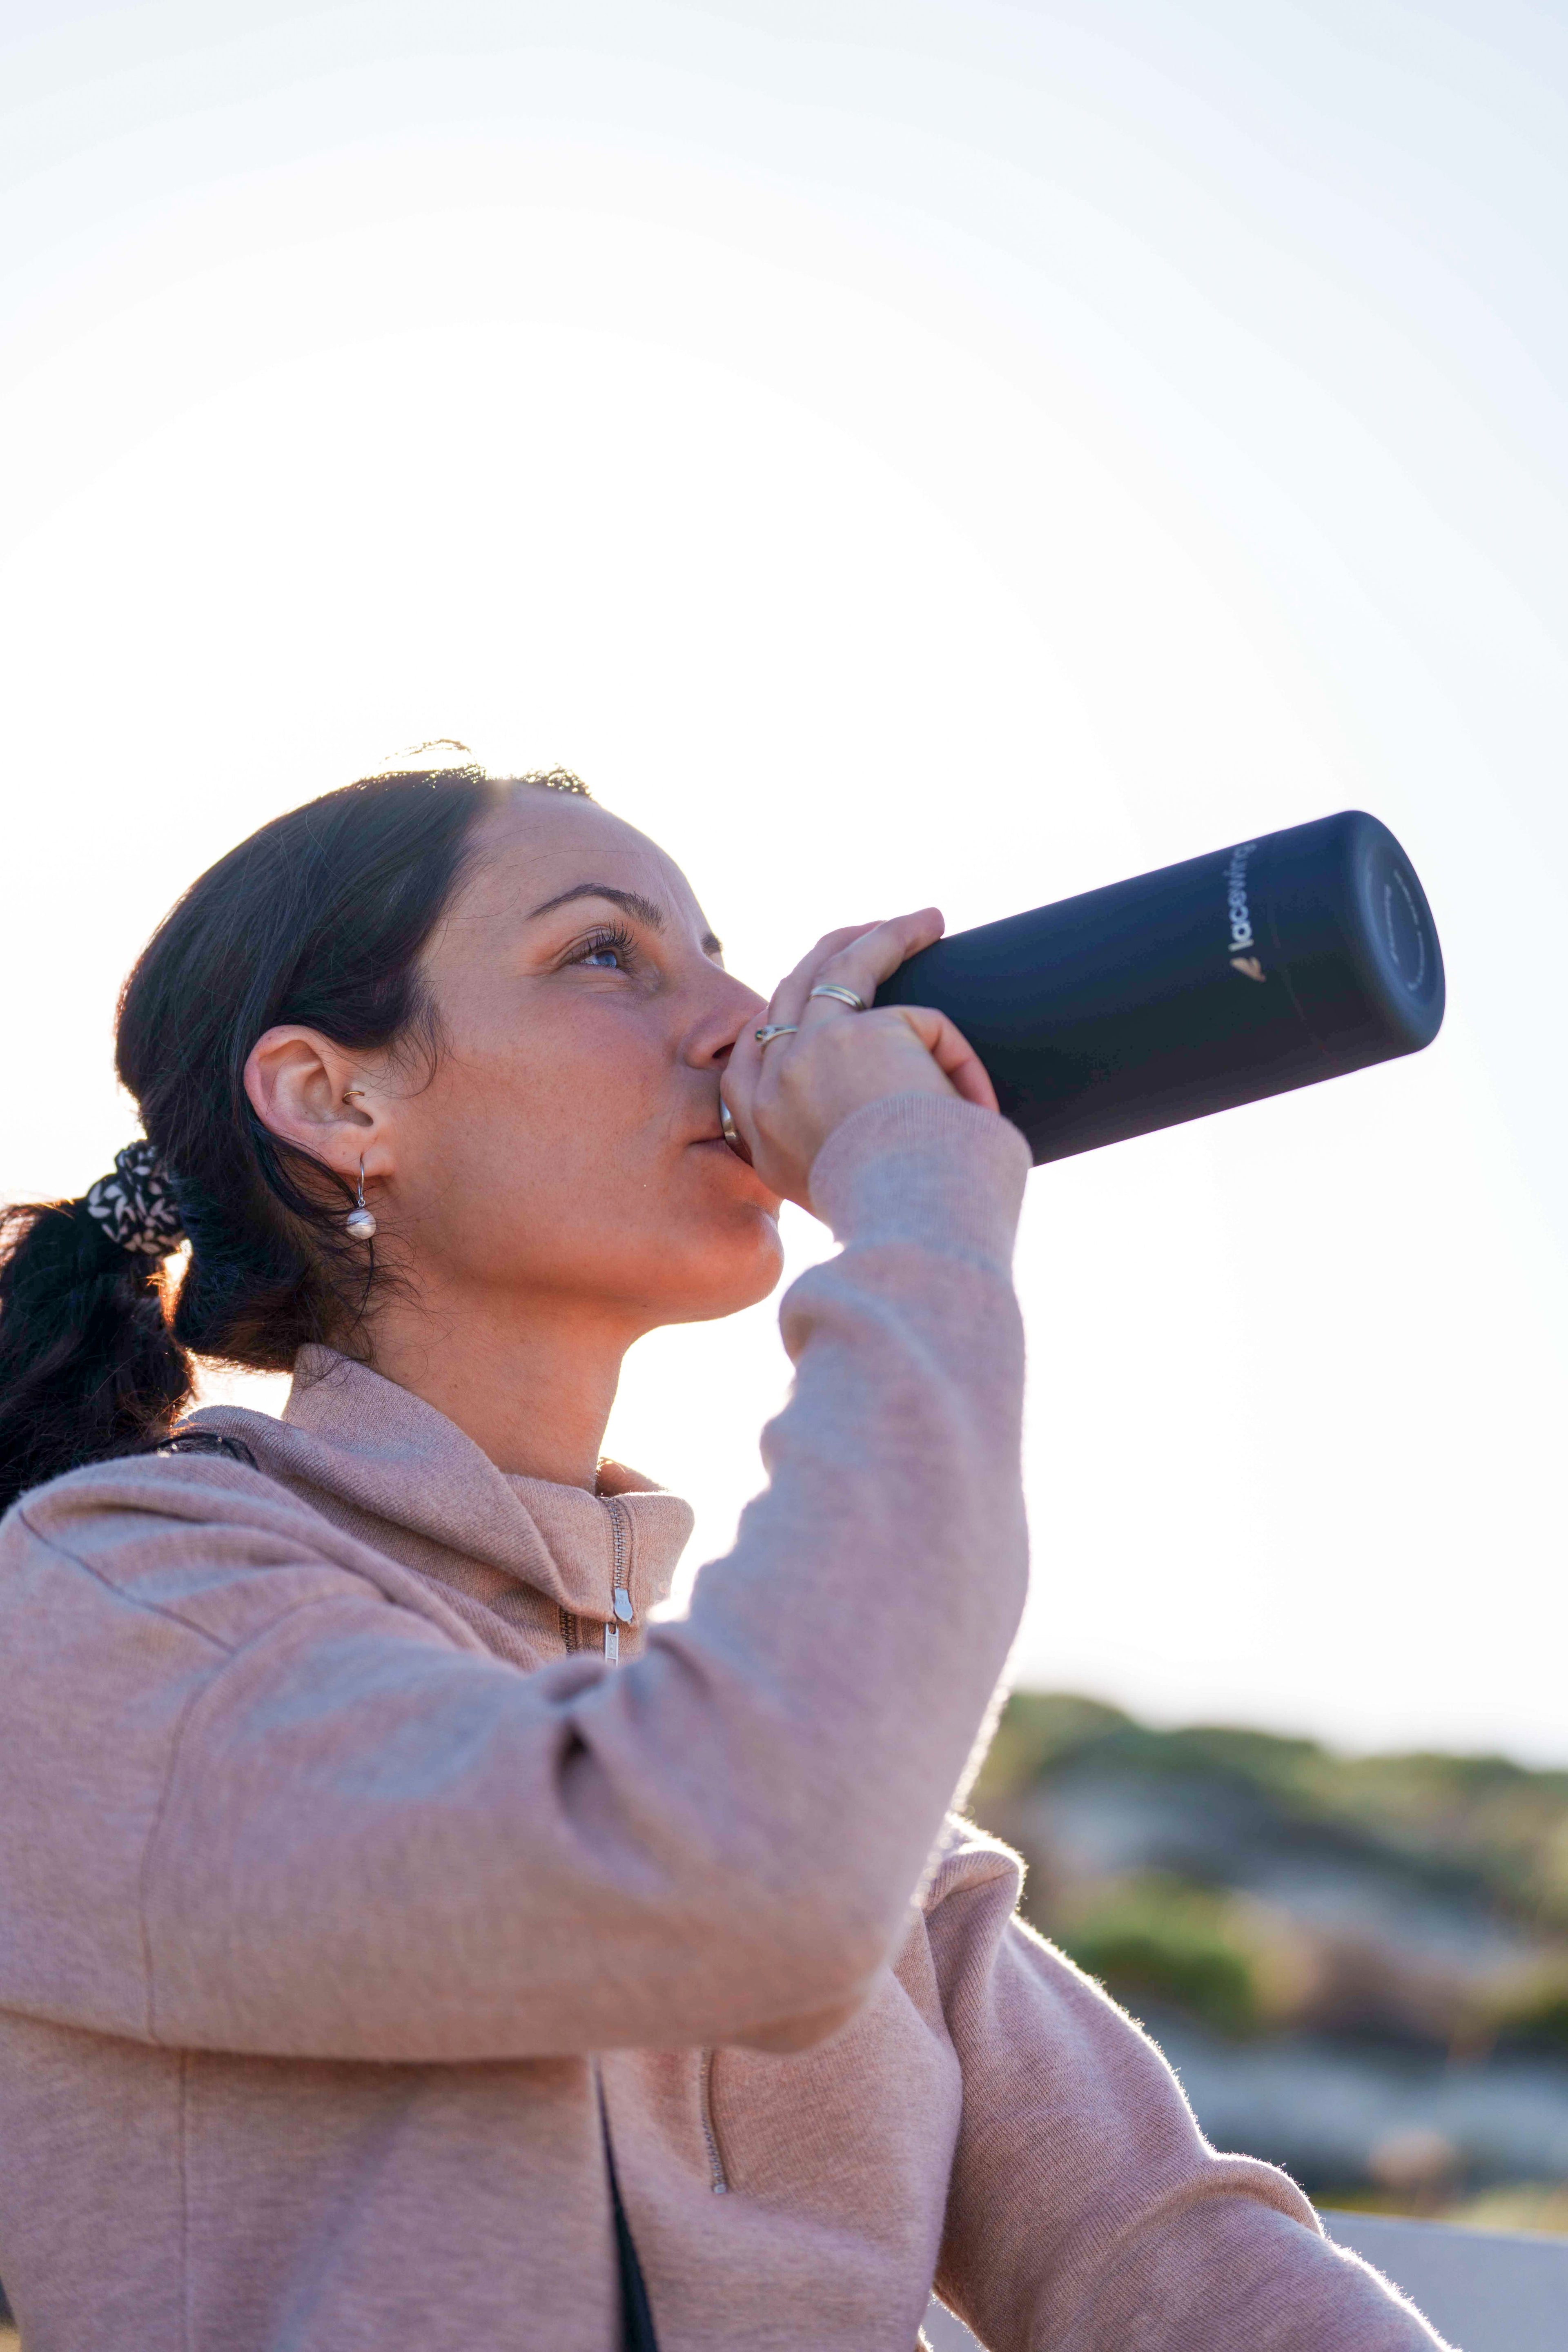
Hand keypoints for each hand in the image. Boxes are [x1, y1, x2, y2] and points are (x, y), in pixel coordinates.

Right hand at [722, 909, 999, 1209]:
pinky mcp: (856, 1033)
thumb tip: (875, 1123)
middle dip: (827, 958)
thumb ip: (837, 1152)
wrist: (911, 1232)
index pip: (747, 1060)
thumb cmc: (899, 1227)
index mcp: (761, 1141)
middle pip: (787, 996)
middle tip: (866, 939)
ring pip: (837, 969)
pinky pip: (919, 1018)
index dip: (776, 1020)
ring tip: (926, 922)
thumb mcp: (845, 1194)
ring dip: (882, 937)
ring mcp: (803, 1055)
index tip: (813, 1002)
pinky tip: (975, 1092)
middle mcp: (768, 1094)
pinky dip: (953, 1046)